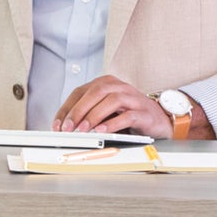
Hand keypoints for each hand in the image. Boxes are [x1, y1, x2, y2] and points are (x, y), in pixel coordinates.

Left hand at [53, 76, 210, 137]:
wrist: (159, 119)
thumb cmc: (129, 115)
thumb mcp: (105, 112)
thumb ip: (88, 114)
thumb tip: (65, 127)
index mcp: (106, 84)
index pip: (81, 92)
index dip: (67, 108)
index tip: (57, 125)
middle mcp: (119, 87)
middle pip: (95, 92)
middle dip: (78, 111)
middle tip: (67, 128)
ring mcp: (133, 98)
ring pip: (111, 100)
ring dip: (94, 116)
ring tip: (83, 130)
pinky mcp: (144, 112)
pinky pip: (128, 115)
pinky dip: (113, 123)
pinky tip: (103, 131)